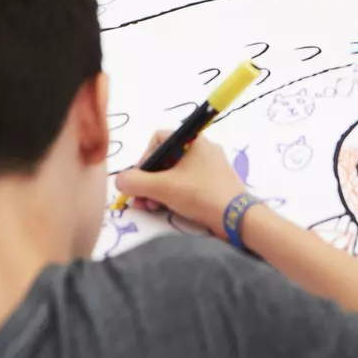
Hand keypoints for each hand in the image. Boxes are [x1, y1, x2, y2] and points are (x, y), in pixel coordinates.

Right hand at [113, 136, 246, 237]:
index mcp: (193, 140)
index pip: (158, 139)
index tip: (141, 178)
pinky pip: (187, 183)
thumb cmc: (201, 195)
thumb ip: (135, 182)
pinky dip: (173, 194)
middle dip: (148, 180)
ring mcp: (210, 167)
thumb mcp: (162, 188)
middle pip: (164, 159)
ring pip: (174, 173)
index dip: (144, 158)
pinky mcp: (214, 183)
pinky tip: (166, 208)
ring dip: (158, 189)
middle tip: (141, 199)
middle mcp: (202, 149)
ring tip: (151, 207)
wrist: (238, 218)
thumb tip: (120, 180)